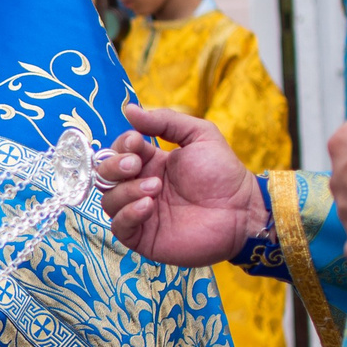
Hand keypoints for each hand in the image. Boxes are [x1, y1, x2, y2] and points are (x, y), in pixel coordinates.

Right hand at [97, 101, 268, 267]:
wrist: (242, 210)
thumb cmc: (224, 173)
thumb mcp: (199, 135)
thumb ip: (165, 121)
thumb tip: (128, 109)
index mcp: (151, 163)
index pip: (118, 151)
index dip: (121, 145)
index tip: (137, 142)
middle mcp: (140, 186)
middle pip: (105, 175)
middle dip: (115, 166)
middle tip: (137, 165)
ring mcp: (140, 213)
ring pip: (108, 200)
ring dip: (125, 191)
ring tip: (155, 188)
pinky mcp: (144, 238)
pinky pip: (119, 226)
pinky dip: (127, 214)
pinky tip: (149, 206)